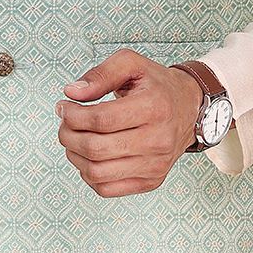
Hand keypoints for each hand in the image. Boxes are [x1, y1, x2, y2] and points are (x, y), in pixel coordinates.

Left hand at [55, 48, 203, 196]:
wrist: (189, 108)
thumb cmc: (156, 84)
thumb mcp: (131, 64)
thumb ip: (101, 74)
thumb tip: (72, 93)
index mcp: (154, 107)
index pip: (101, 120)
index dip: (73, 115)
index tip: (63, 106)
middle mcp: (158, 140)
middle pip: (96, 148)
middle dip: (68, 135)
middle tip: (64, 122)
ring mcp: (156, 165)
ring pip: (97, 173)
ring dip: (74, 155)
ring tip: (73, 137)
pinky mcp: (151, 181)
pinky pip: (107, 188)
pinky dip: (88, 173)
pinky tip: (88, 155)